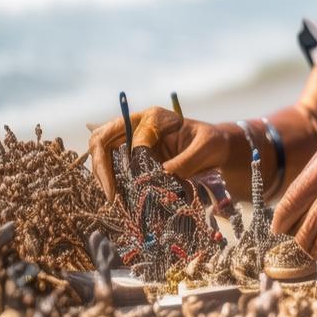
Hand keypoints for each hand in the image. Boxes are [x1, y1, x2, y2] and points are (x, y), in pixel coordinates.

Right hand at [89, 106, 229, 201]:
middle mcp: (137, 125)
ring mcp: (133, 139)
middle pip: (103, 139)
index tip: (128, 186)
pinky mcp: (134, 155)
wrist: (216, 147)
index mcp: (153, 118)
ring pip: (103, 152)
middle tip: (111, 195)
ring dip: (103, 175)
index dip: (126, 160)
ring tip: (113, 199)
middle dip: (101, 167)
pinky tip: (118, 197)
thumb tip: (162, 178)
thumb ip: (184, 162)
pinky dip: (112, 181)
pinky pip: (112, 165)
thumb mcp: (204, 149)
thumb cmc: (211, 143)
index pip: (128, 136)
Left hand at [272, 139, 316, 257]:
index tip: (278, 230)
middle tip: (281, 248)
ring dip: (301, 245)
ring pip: (310, 223)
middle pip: (296, 204)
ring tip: (297, 257)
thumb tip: (298, 218)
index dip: (283, 214)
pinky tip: (315, 257)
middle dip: (286, 230)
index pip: (295, 188)